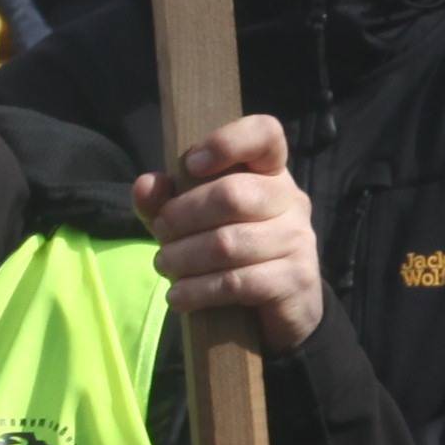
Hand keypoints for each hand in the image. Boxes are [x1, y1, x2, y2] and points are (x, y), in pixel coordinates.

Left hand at [135, 114, 323, 349]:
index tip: (191, 164)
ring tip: (165, 265)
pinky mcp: (295, 281)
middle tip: (162, 232)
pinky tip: (179, 297)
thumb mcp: (192, 224)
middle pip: (232, 195)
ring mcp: (298, 240)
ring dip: (184, 258)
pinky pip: (237, 282)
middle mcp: (291, 200)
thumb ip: (166, 202)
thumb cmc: (231, 255)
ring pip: (228, 244)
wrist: (277, 310)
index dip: (227, 142)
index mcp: (270, 173)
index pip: (265, 133)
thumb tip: (145, 185)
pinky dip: (197, 290)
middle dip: (183, 216)